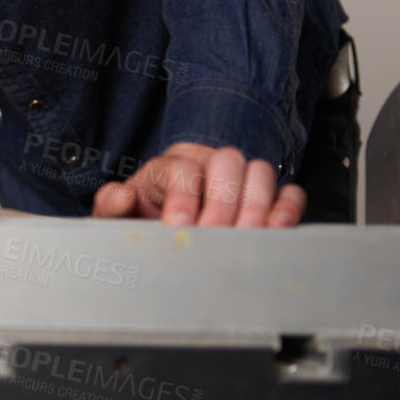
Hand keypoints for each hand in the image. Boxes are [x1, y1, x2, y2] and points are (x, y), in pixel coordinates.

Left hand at [91, 141, 305, 226]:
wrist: (160, 233)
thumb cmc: (140, 222)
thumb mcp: (116, 216)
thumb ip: (111, 206)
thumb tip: (123, 196)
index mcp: (169, 167)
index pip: (184, 167)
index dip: (183, 195)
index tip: (178, 226)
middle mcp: (209, 166)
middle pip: (228, 161)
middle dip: (222, 201)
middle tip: (214, 235)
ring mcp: (240, 181)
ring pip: (260, 172)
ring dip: (256, 206)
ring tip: (245, 237)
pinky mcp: (267, 201)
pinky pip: (288, 192)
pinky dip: (288, 208)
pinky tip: (277, 229)